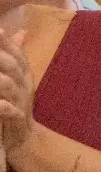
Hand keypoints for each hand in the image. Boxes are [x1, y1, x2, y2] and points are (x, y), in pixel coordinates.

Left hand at [0, 31, 32, 153]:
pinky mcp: (16, 120)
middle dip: (0, 56)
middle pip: (13, 66)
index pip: (17, 54)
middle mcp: (24, 85)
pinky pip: (8, 111)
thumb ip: (16, 56)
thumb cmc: (18, 106)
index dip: (6, 42)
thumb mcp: (19, 80)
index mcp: (24, 74)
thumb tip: (20, 32)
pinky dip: (1, 106)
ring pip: (9, 86)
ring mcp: (21, 102)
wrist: (26, 139)